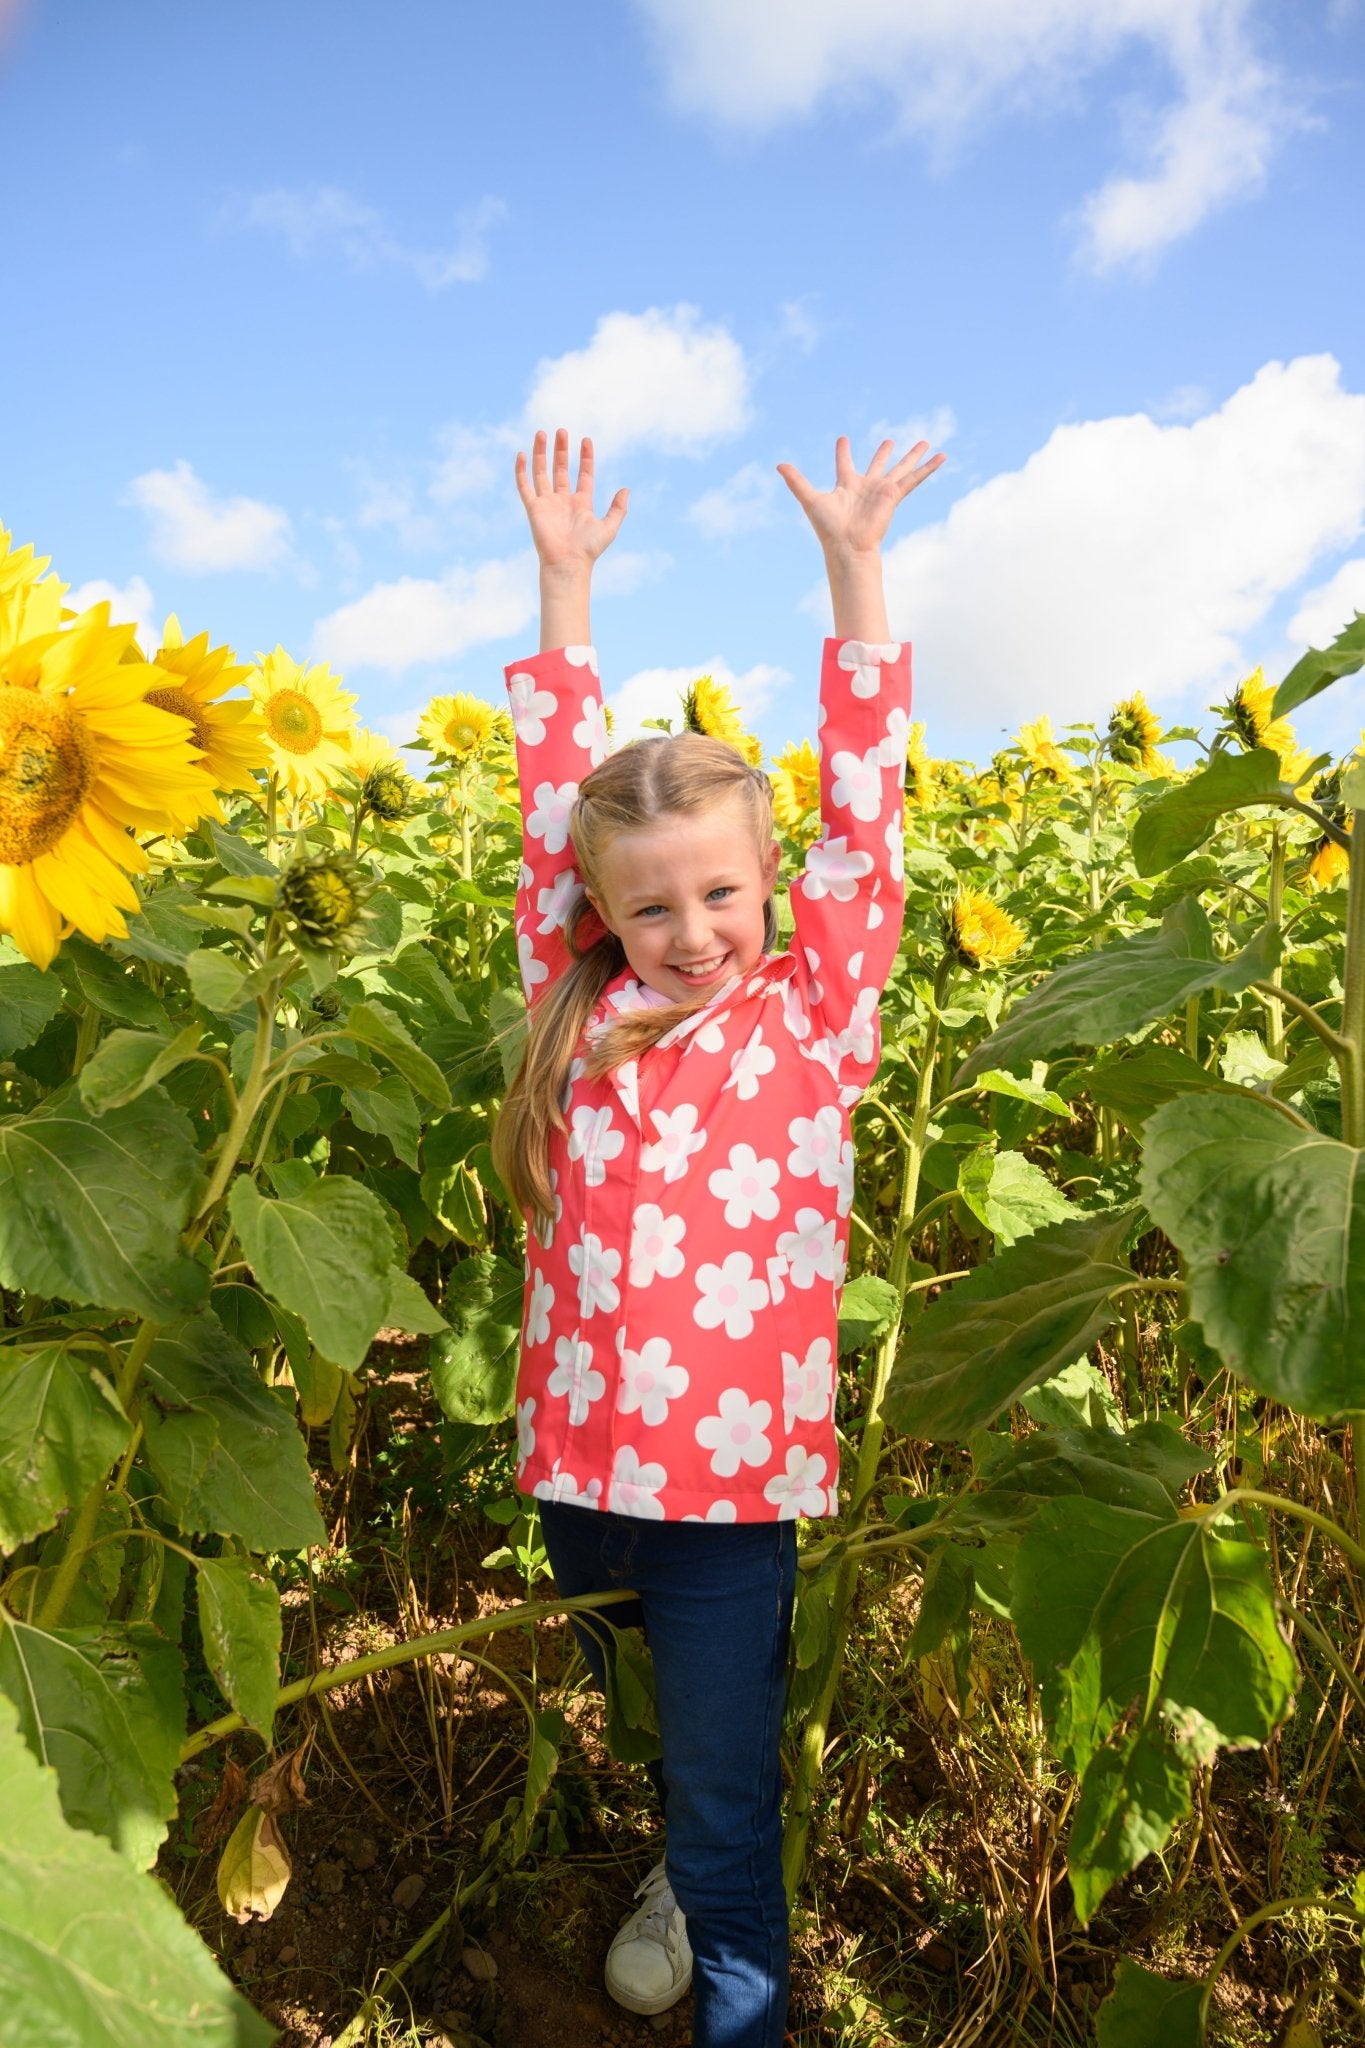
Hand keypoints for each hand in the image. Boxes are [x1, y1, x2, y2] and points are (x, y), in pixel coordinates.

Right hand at [515, 429, 628, 574]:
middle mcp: (563, 501)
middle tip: (561, 431)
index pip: (583, 475)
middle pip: (561, 469)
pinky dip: (521, 471)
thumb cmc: (588, 549)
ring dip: (541, 453)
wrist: (568, 563)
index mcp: (581, 503)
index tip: (586, 440)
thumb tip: (626, 489)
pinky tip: (521, 454)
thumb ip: (618, 508)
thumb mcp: (609, 527)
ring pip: (542, 472)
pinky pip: (525, 486)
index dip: (585, 457)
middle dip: (561, 450)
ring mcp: (547, 503)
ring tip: (542, 433)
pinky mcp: (533, 508)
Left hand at [776, 434, 943, 558]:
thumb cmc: (829, 528)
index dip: (843, 452)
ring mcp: (882, 491)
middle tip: (890, 441)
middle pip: (878, 464)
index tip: (843, 439)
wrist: (848, 546)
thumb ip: (796, 481)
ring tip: (926, 442)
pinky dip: (929, 468)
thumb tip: (778, 465)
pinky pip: (915, 478)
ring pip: (902, 469)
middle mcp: (866, 487)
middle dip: (884, 453)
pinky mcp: (894, 495)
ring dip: (913, 456)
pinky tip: (941, 457)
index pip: (845, 464)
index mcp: (847, 485)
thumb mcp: (810, 499)